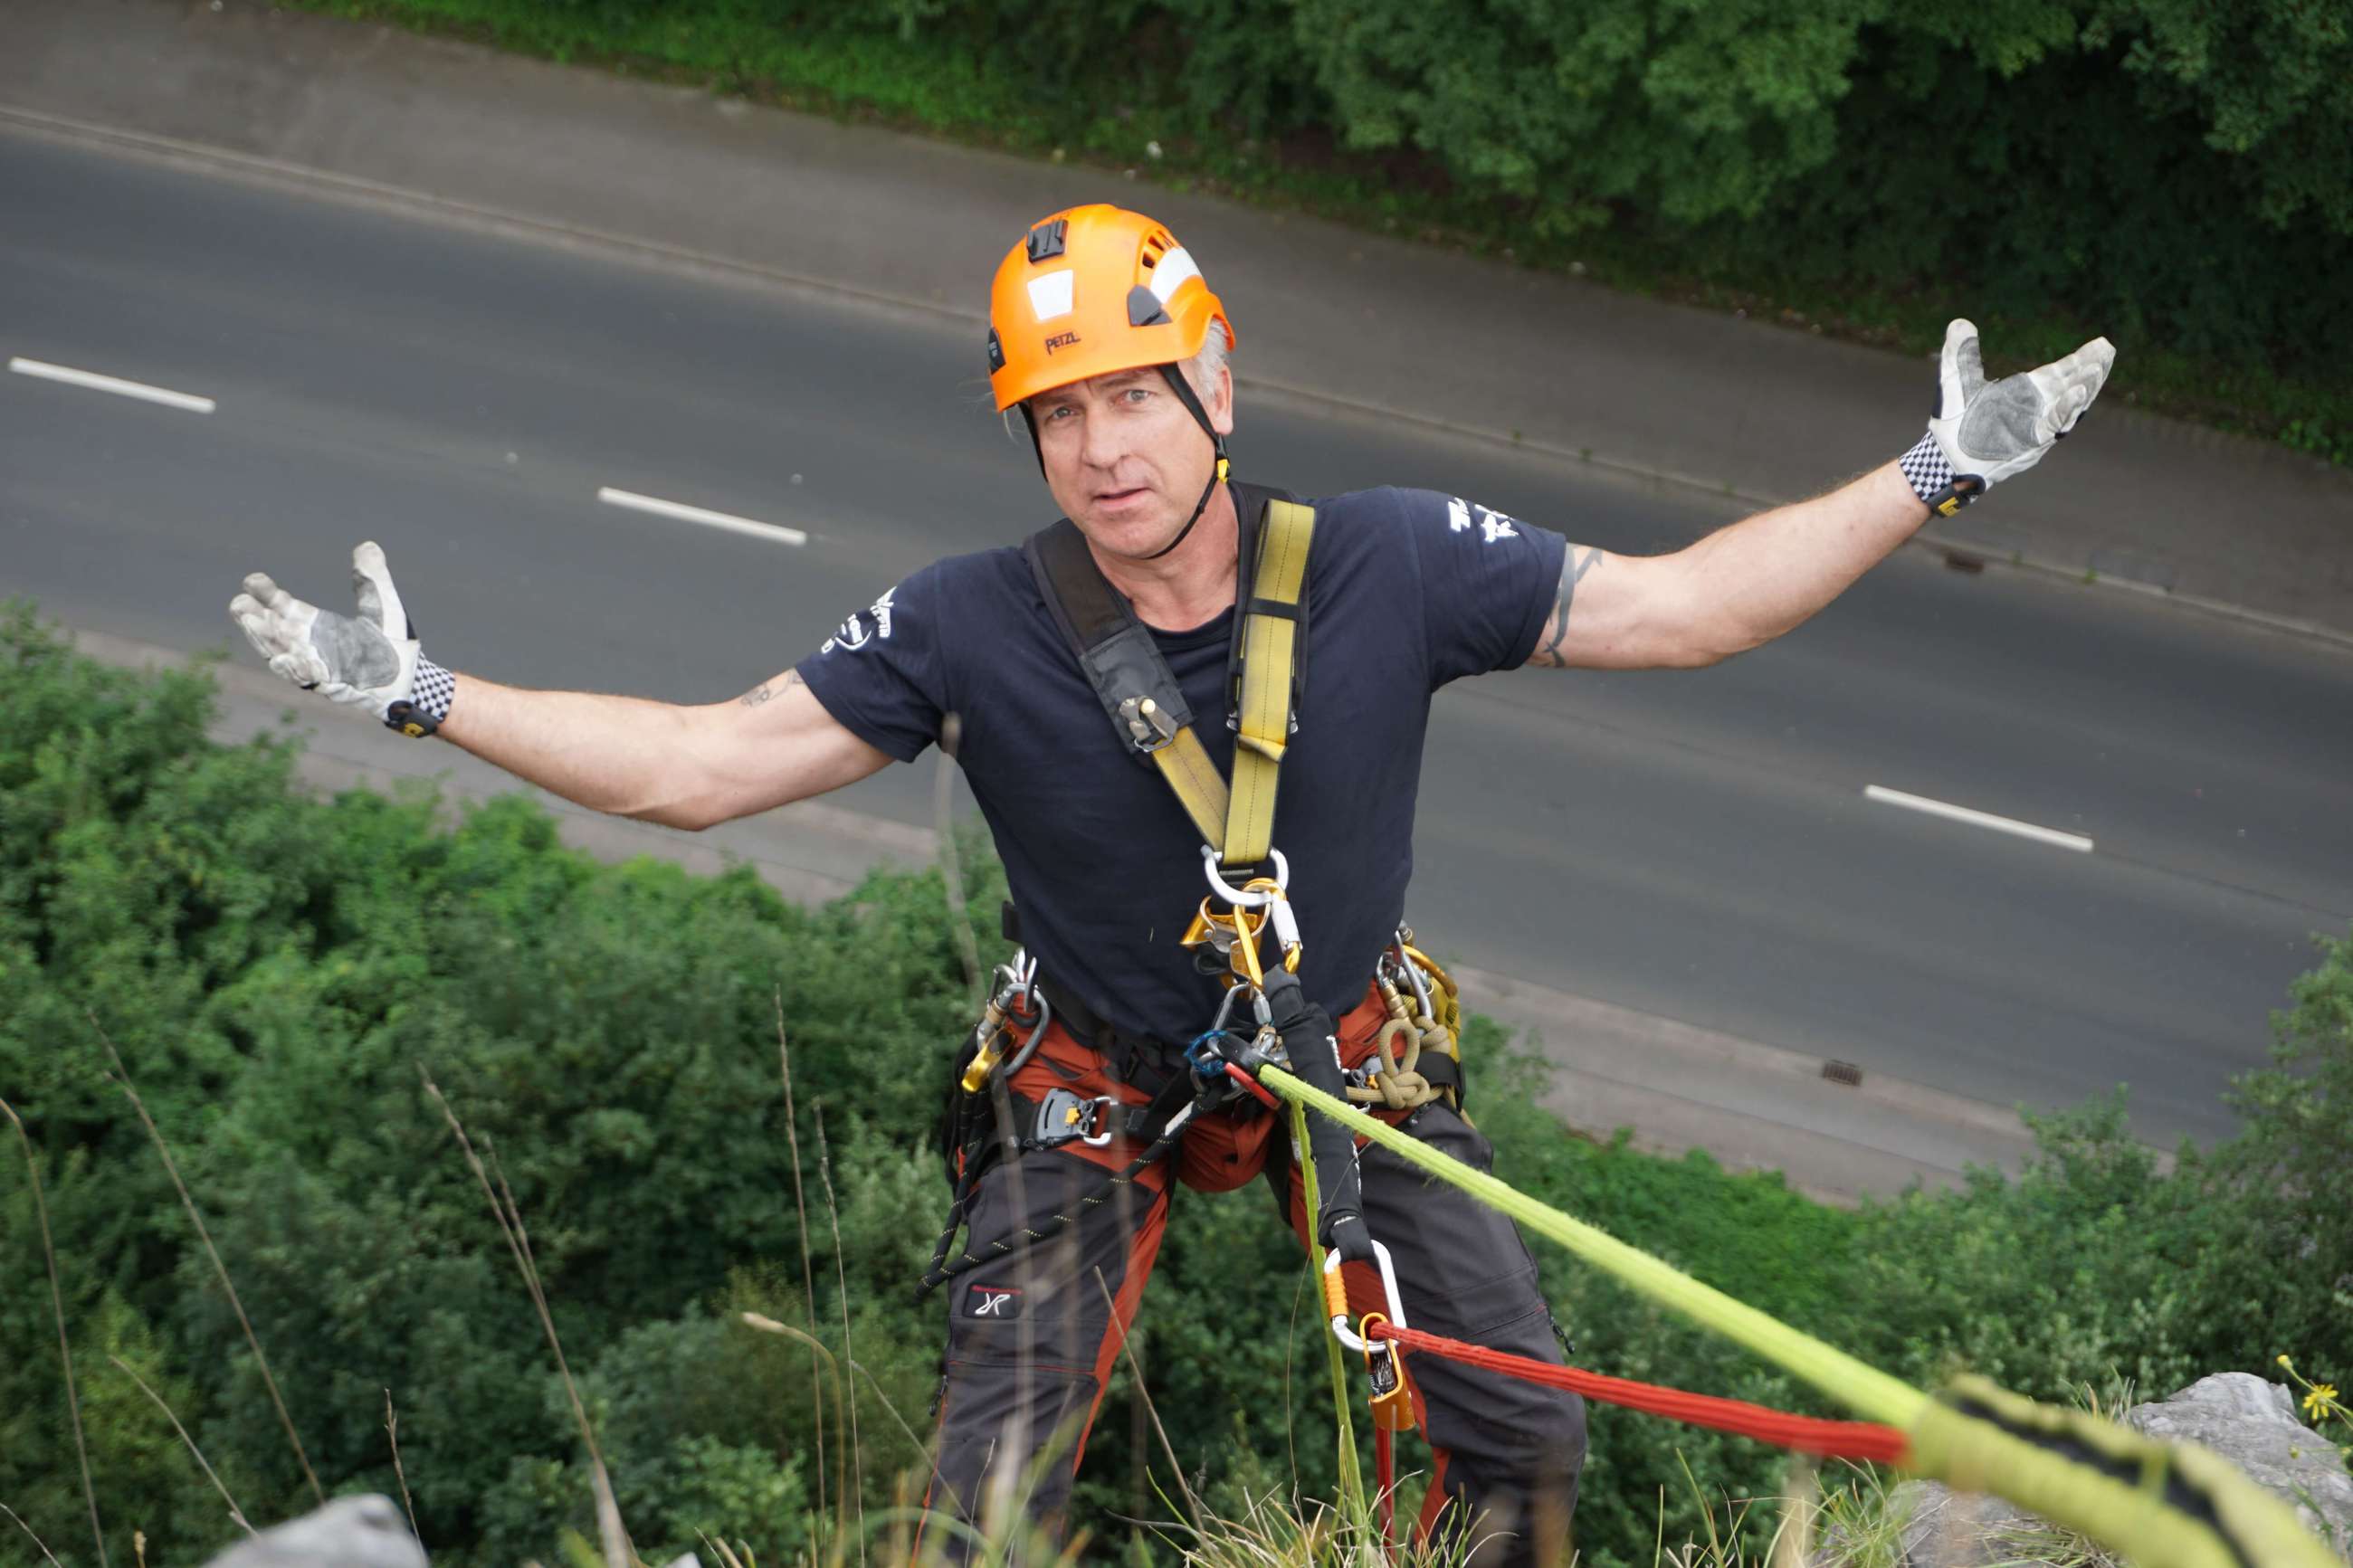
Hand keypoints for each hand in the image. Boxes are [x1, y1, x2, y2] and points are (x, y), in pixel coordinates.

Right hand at [229, 542, 442, 731]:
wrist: (414, 678)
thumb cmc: (394, 645)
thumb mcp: (382, 606)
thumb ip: (373, 579)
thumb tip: (368, 545)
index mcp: (318, 626)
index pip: (283, 608)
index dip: (266, 594)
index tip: (252, 580)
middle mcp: (312, 647)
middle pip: (274, 633)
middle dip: (255, 620)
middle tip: (238, 604)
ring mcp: (320, 668)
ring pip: (283, 655)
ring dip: (266, 641)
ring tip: (249, 623)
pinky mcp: (335, 686)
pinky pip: (310, 679)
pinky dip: (295, 670)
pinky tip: (282, 659)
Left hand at [1924, 319, 2115, 494]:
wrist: (1944, 456)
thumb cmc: (1953, 422)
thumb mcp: (1956, 379)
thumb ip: (1961, 352)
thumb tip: (1960, 322)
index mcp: (2027, 391)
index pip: (2061, 371)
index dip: (2082, 358)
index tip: (2101, 344)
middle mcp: (2037, 407)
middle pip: (2073, 384)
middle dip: (2092, 369)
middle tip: (2108, 351)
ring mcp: (2037, 425)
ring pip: (2071, 405)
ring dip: (2086, 386)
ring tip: (2098, 368)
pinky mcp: (2031, 442)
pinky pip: (2054, 425)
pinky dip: (2066, 409)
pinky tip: (2078, 393)